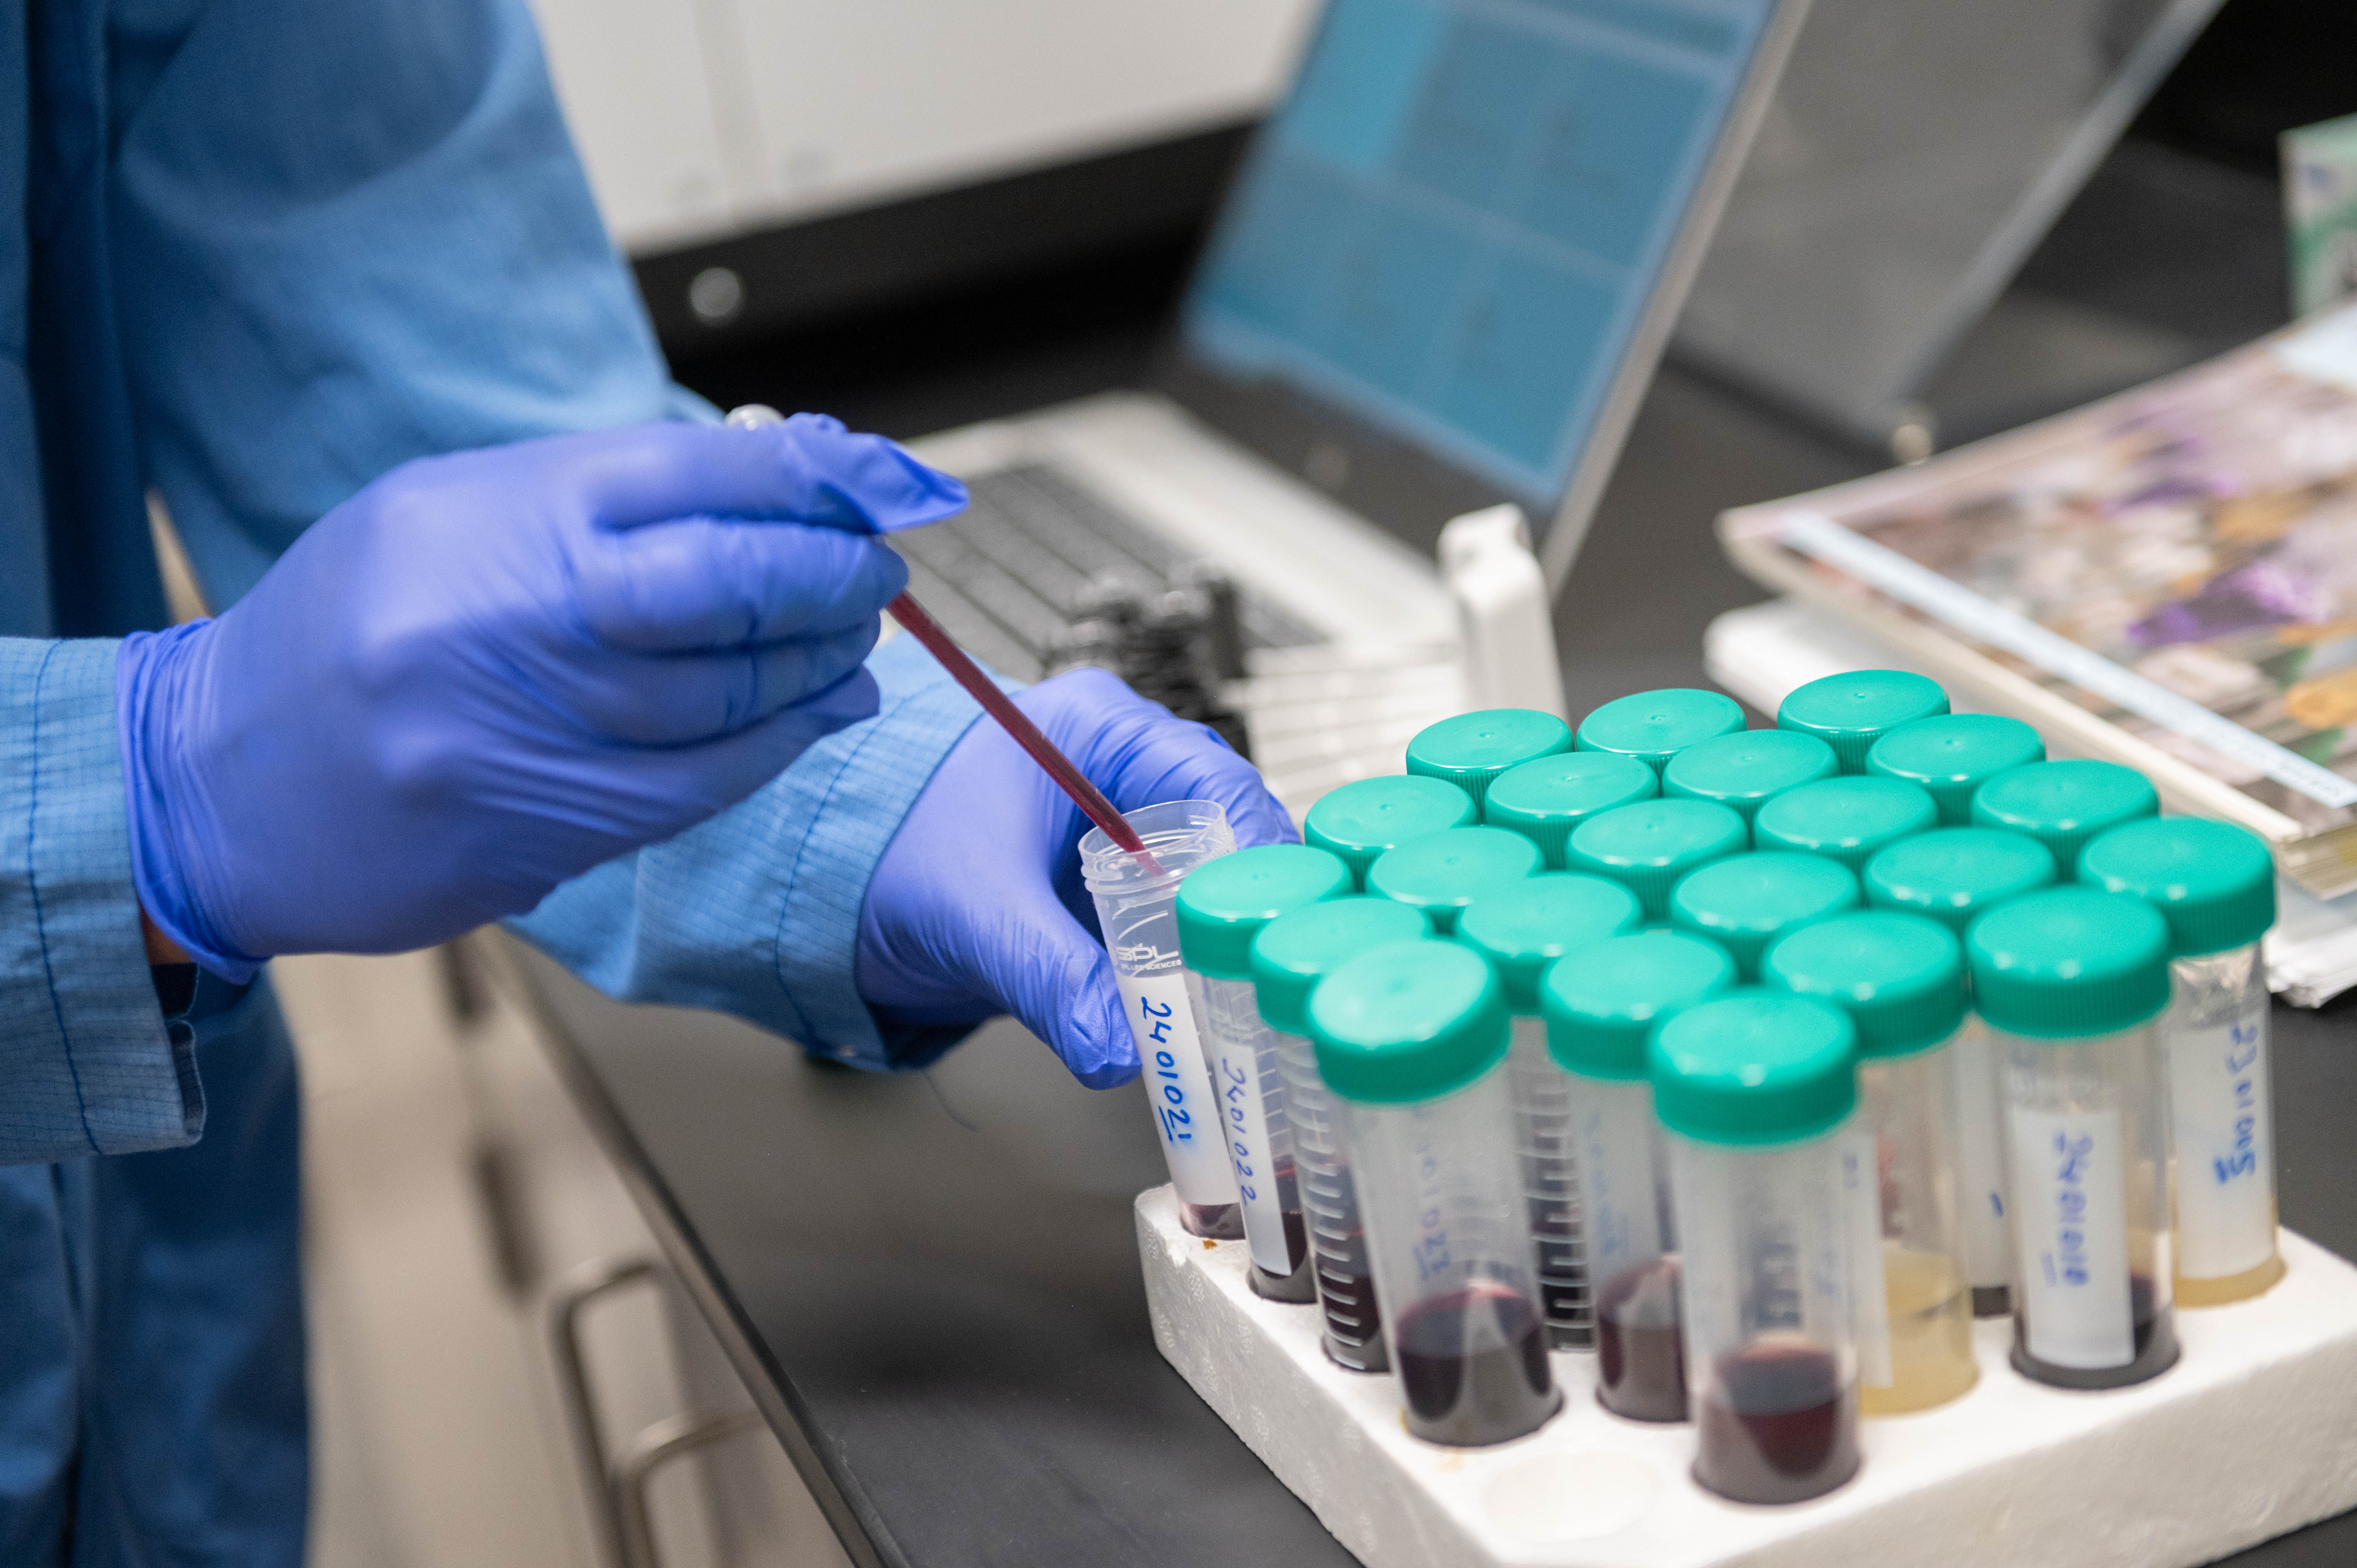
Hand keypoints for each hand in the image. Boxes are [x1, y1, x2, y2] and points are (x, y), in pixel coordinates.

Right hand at [120, 416, 965, 975]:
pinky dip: (776, 744)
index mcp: (490, 510)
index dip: (807, 481)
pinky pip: (698, 783)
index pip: (692, 473)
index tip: (869, 488)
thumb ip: (600, 499)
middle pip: (726, 583)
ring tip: (854, 645)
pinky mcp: (538, 823)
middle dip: (827, 576)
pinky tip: (816, 714)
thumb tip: (771, 481)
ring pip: (725, 695)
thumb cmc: (356, 628)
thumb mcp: (451, 517)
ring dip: (815, 667)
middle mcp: (508, 612)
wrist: (219, 782)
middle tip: (876, 573)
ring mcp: (523, 727)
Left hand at [855, 667, 1294, 1086]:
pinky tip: (1195, 1018)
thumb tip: (1124, 1052)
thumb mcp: (974, 914)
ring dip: (1218, 950)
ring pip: (1209, 886)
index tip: (1262, 930)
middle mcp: (1130, 769)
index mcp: (1103, 731)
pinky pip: (1176, 927)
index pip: (1215, 783)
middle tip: (1258, 984)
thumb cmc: (889, 851)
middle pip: (1229, 836)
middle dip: (1244, 912)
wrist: (830, 879)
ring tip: (1234, 1014)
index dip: (1250, 857)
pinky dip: (1186, 973)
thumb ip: (1051, 979)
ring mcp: (1126, 830)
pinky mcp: (1114, 888)